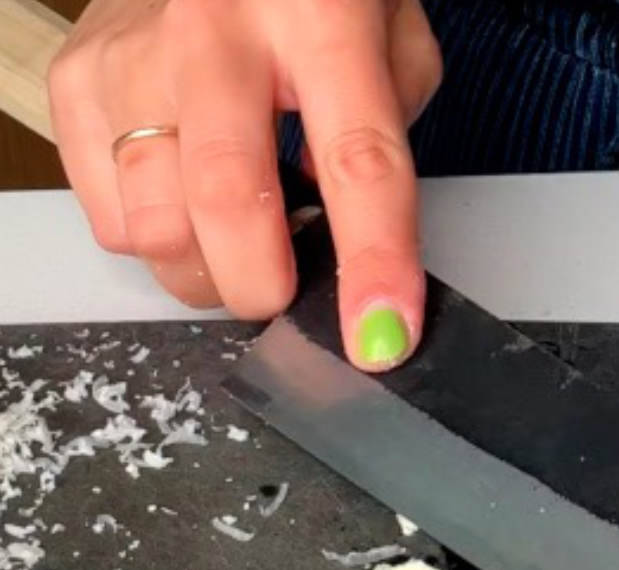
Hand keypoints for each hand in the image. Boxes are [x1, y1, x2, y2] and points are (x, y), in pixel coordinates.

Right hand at [49, 0, 441, 368]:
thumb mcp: (388, 29)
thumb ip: (391, 130)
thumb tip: (365, 244)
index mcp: (317, 16)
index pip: (357, 162)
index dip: (373, 264)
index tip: (381, 339)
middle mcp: (212, 31)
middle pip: (227, 204)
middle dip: (264, 286)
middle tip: (282, 287)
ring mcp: (132, 56)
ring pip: (156, 229)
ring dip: (205, 270)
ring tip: (232, 237)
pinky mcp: (77, 83)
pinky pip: (111, 221)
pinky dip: (154, 239)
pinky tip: (182, 197)